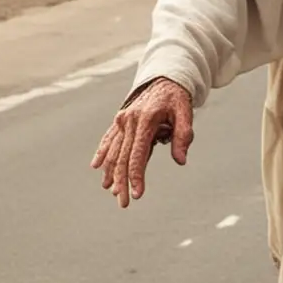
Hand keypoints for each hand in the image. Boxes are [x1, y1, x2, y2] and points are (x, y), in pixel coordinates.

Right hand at [91, 77, 193, 207]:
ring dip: (111, 173)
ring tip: (112, 192)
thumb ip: (183, 137)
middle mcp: (128, 121)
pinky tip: (97, 168)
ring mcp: (122, 121)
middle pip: (122, 158)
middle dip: (122, 182)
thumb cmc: (177, 99)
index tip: (138, 194)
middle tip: (124, 204)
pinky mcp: (120, 121)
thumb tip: (180, 161)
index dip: (136, 176)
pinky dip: (102, 154)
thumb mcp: (186, 114)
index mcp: (144, 121)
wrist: (164, 79)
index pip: (137, 155)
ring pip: (113, 152)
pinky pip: (108, 140)